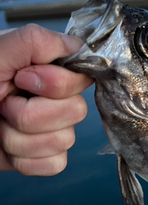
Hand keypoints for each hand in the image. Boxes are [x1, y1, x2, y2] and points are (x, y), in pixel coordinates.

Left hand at [0, 24, 92, 175]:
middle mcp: (54, 99)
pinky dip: (25, 159)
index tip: (22, 79)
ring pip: (64, 140)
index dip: (55, 84)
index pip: (82, 78)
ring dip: (20, 137)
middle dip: (30, 113)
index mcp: (47, 70)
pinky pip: (55, 164)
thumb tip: (77, 46)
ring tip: (0, 123)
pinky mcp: (43, 156)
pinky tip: (7, 147)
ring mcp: (51, 129)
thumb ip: (37, 41)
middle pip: (76, 111)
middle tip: (4, 103)